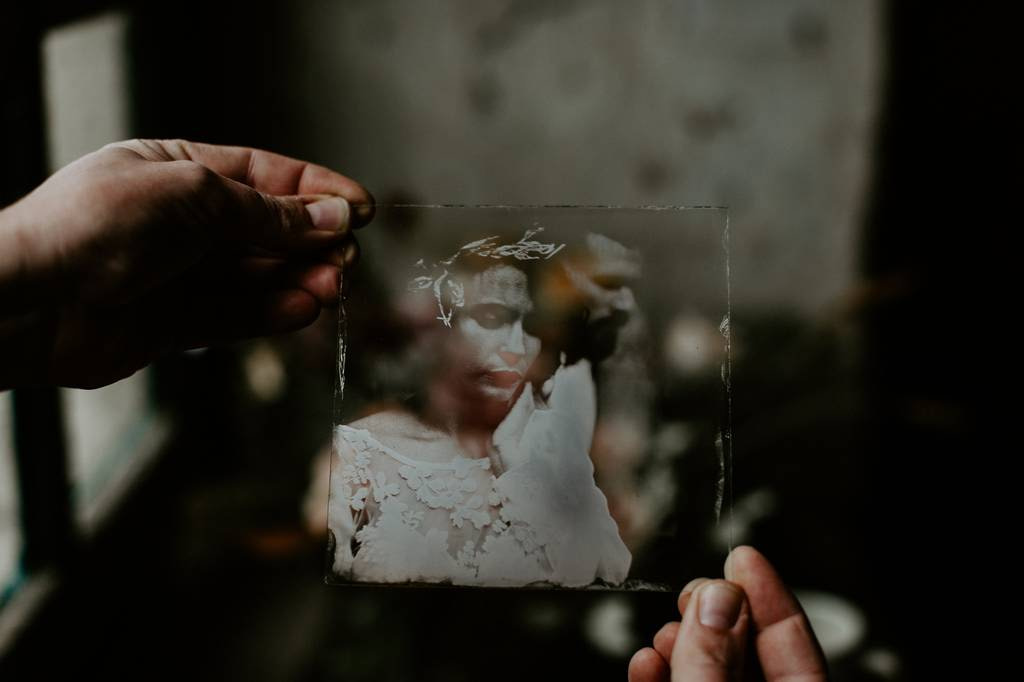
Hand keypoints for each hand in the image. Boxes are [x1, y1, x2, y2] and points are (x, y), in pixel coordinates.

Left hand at [0, 139, 371, 388]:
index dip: (317, 191)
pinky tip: (303, 308)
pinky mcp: (176, 323)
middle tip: (347, 255)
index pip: (267, 176)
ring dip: (300, 280)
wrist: (30, 300)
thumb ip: (267, 213)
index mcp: (181, 171)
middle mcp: (184, 222)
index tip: (361, 208)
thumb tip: (330, 216)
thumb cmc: (93, 227)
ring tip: (333, 286)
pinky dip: (272, 313)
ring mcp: (181, 274)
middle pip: (269, 230)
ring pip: (258, 277)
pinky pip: (237, 316)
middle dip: (313, 241)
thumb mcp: (193, 196)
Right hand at [628, 546, 827, 681]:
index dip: (770, 594)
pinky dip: (662, 679)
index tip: (744, 557)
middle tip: (695, 592)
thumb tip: (717, 601)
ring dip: (682, 647)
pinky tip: (646, 663)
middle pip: (750, 654)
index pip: (795, 644)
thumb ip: (712, 662)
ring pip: (713, 674)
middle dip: (717, 616)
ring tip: (663, 633)